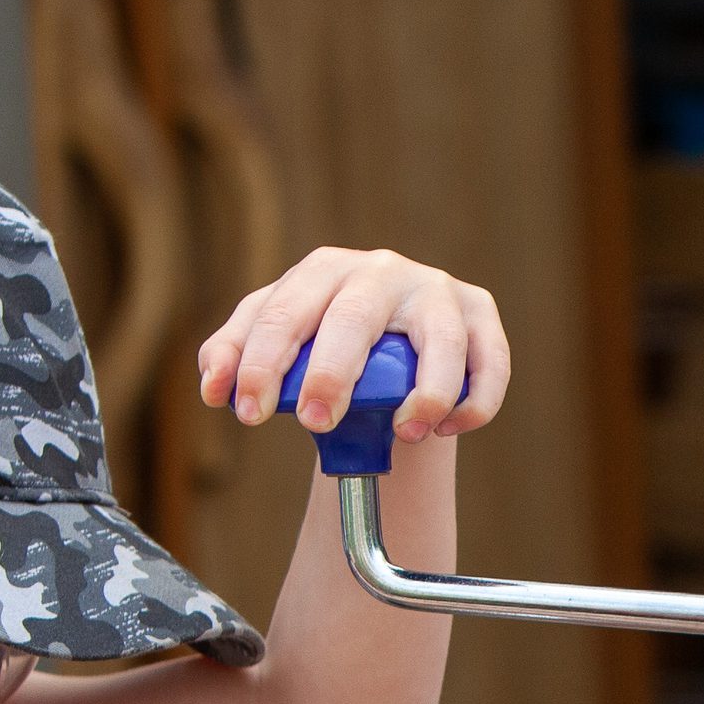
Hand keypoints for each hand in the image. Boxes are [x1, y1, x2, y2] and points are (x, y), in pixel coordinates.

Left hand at [199, 246, 508, 441]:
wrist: (400, 345)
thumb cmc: (331, 343)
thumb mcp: (284, 341)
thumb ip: (240, 354)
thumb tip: (215, 386)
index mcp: (324, 270)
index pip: (285, 311)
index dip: (261, 361)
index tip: (247, 412)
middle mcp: (381, 271)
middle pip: (354, 317)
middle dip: (331, 372)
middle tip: (313, 422)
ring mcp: (435, 290)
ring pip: (438, 339)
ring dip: (426, 391)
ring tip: (407, 432)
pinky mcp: (480, 315)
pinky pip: (487, 362)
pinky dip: (472, 401)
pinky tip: (446, 429)